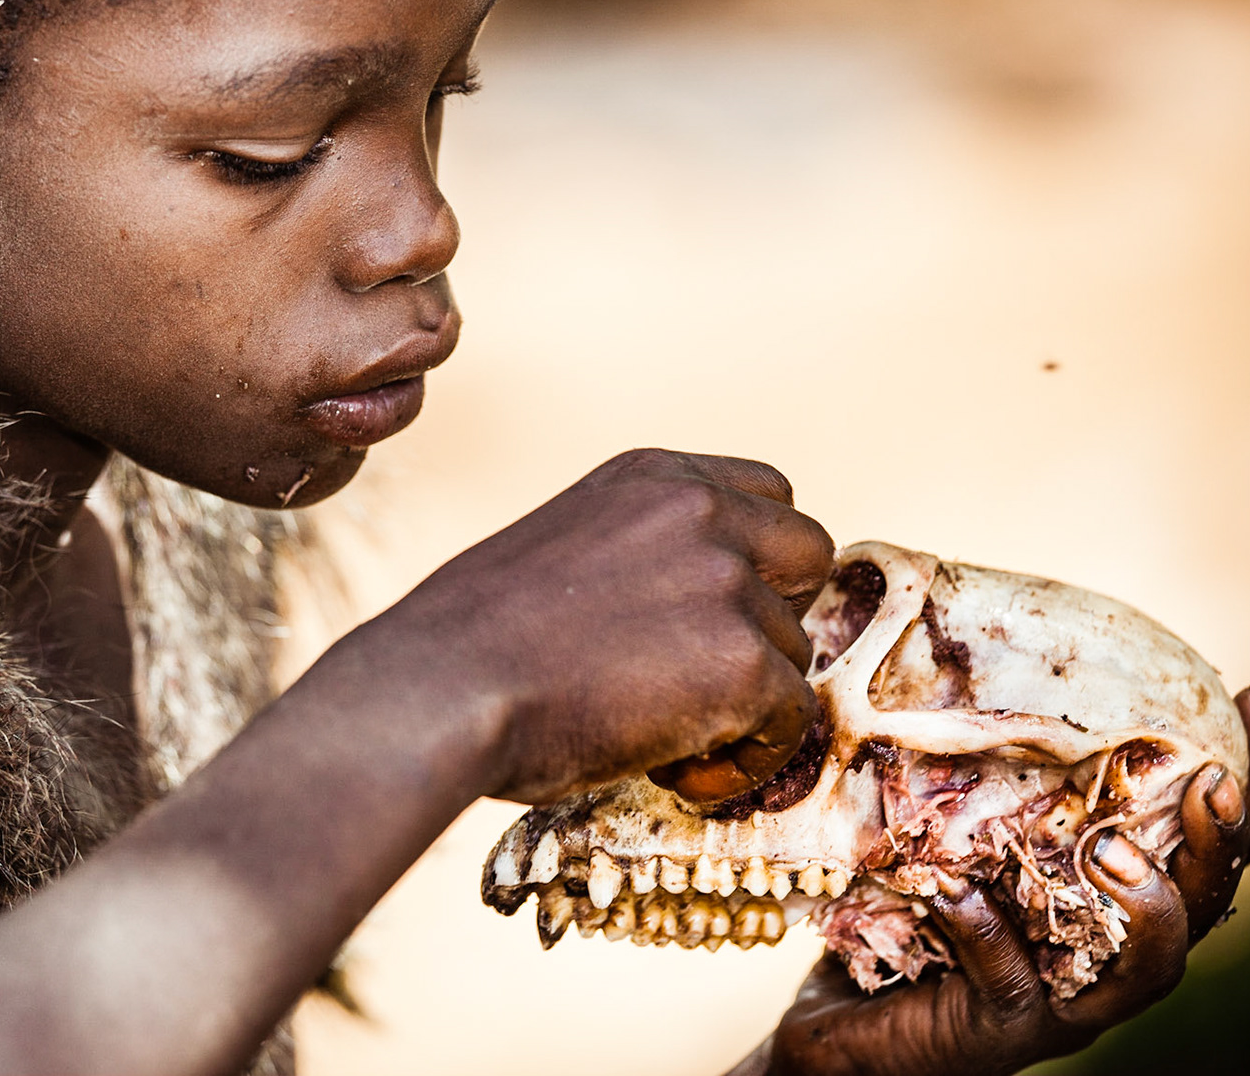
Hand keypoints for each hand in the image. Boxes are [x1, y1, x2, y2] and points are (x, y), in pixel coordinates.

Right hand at [364, 448, 833, 804]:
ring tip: (659, 738)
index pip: (768, 495)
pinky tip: (671, 772)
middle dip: (775, 617)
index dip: (754, 563)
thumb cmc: (471, 645)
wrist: (442, 690)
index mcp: (652, 478)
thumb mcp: (564, 551)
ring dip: (744, 703)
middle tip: (708, 673)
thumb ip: (638, 559)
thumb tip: (679, 616)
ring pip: (792, 652)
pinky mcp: (744, 662)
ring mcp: (729, 584)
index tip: (709, 617)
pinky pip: (789, 723)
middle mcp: (701, 513)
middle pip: (807, 556)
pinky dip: (743, 760)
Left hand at [760, 687, 1249, 1075]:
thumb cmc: (901, 918)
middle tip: (1212, 786)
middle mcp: (1106, 957)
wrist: (842, 1030)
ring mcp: (1062, 1004)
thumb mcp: (950, 831)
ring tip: (1112, 851)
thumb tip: (957, 644)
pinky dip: (989, 935)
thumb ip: (982, 769)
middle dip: (1222, 848)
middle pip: (1203, 910)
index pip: (1209, 845)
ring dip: (1147, 909)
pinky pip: (1012, 984)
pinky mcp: (1002, 1034)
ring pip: (1147, 972)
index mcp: (1113, 903)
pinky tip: (958, 897)